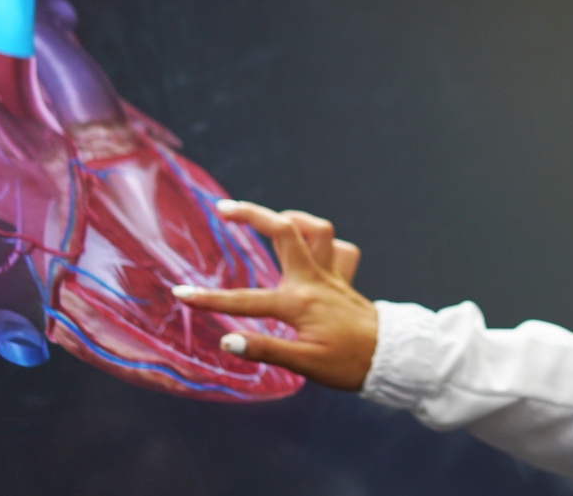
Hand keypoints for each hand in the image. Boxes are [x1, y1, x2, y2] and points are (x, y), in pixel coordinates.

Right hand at [170, 200, 377, 390]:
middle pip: (284, 231)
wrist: (391, 358)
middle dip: (252, 214)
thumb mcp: (304, 364)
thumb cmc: (347, 364)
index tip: (181, 294)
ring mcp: (331, 275)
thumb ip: (265, 349)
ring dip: (293, 220)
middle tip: (224, 207)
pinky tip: (309, 251)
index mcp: (298, 302)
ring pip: (316, 229)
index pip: (244, 300)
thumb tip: (226, 340)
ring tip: (271, 221)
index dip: (209, 299)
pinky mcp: (344, 278)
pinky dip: (323, 243)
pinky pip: (338, 248)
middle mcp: (314, 280)